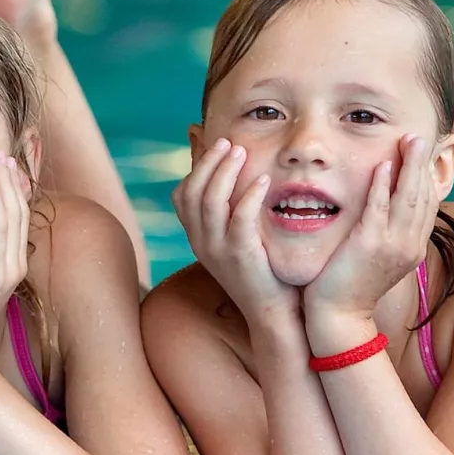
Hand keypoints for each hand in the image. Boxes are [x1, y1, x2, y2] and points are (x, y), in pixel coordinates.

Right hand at [172, 138, 299, 324]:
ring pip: (209, 202)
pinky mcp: (240, 256)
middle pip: (191, 192)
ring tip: (242, 151)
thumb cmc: (261, 271)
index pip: (181, 195)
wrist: (271, 314)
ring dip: (224, 171)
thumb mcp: (238, 237)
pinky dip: (249, 195)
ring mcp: (217, 251)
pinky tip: (264, 180)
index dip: (196, 167)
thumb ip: (231, 208)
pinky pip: (239, 219)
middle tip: (228, 140)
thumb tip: (232, 180)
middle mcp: (200, 243)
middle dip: (208, 162)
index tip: (215, 143)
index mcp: (197, 238)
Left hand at [304, 135, 438, 326]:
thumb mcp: (377, 258)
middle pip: (423, 196)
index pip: (428, 205)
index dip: (427, 177)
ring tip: (410, 140)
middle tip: (420, 136)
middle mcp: (409, 245)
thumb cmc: (351, 286)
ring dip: (409, 166)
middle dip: (423, 164)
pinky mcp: (369, 245)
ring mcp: (392, 245)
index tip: (424, 153)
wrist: (338, 317)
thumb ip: (386, 234)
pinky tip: (383, 165)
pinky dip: (382, 185)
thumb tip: (385, 212)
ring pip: (407, 197)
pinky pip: (379, 208)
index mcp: (412, 247)